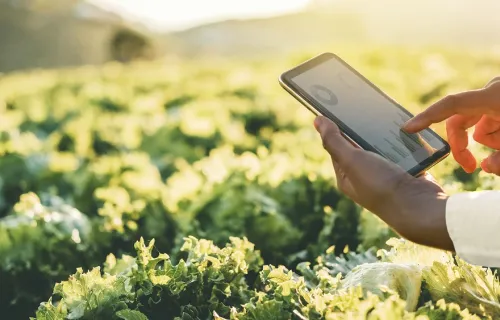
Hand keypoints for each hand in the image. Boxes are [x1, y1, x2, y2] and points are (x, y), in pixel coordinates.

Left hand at [314, 116, 453, 250]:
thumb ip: (334, 141)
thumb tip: (317, 121)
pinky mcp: (405, 171)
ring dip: (384, 132)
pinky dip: (402, 140)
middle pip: (360, 145)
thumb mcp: (352, 160)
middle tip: (364, 104)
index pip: (337, 147)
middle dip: (362, 127)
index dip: (337, 127)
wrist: (419, 207)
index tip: (340, 105)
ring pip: (382, 146)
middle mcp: (364, 177)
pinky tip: (404, 126)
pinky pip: (402, 150)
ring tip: (384, 112)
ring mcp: (386, 174)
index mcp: (346, 177)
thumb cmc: (381, 185)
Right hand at [403, 77, 499, 173]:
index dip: (427, 117)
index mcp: (494, 97)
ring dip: (491, 140)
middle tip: (469, 168)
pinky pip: (489, 117)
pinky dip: (496, 131)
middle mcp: (492, 91)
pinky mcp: (499, 97)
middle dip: (462, 145)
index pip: (451, 104)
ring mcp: (496, 93)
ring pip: (478, 122)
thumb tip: (484, 166)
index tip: (408, 128)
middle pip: (459, 120)